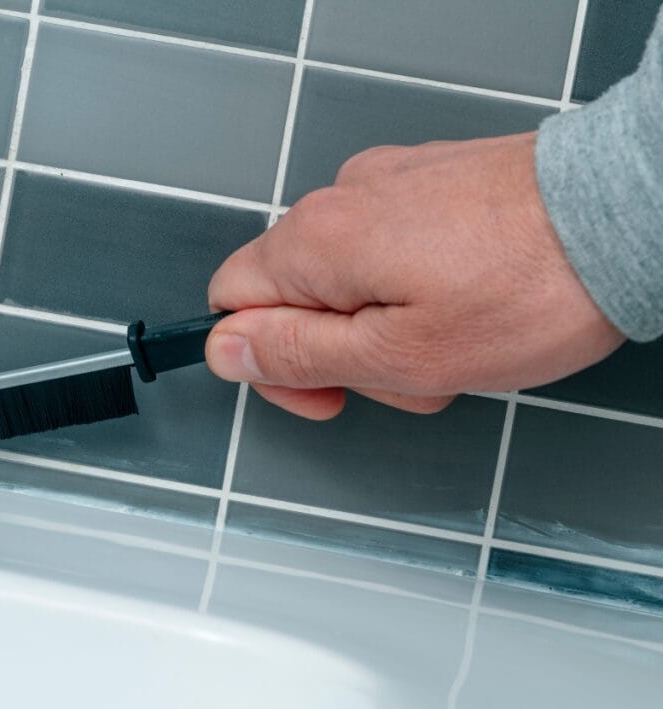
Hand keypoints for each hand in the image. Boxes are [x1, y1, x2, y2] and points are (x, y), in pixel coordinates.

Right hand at [206, 132, 623, 418]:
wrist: (624, 213)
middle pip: (293, 295)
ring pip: (348, 278)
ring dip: (385, 325)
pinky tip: (468, 300)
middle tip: (415, 376)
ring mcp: (387, 182)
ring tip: (458, 339)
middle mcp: (340, 199)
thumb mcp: (400, 356)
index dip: (267, 361)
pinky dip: (414, 285)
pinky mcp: (429, 178)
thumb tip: (223, 350)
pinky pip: (390, 245)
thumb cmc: (529, 290)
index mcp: (315, 244)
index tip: (326, 393)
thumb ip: (297, 354)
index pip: (231, 303)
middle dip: (343, 351)